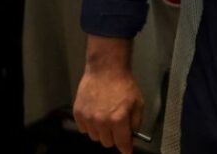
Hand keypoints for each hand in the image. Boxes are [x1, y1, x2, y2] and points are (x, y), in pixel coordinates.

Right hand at [74, 36, 143, 153]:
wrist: (105, 70)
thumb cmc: (124, 85)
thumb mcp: (138, 103)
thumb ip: (136, 122)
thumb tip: (132, 136)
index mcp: (119, 120)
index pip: (122, 144)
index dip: (126, 149)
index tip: (127, 150)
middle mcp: (102, 122)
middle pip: (107, 143)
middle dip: (114, 137)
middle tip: (117, 127)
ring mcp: (88, 118)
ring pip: (95, 137)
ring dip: (101, 132)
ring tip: (105, 117)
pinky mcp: (78, 114)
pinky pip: (84, 129)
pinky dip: (90, 126)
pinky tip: (96, 114)